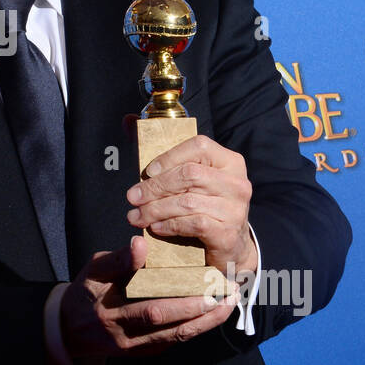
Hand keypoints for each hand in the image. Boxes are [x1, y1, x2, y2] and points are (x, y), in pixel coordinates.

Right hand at [59, 236, 236, 358]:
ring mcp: (131, 344)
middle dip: (195, 303)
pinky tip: (214, 315)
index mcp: (106, 302)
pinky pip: (172, 340)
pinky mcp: (141, 352)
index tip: (190, 265)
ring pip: (173, 333)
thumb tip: (141, 243)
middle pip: (159, 315)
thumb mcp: (94, 270)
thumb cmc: (87, 293)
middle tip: (223, 289)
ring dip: (204, 320)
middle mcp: (118, 327)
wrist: (71, 331)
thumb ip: (118, 259)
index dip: (159, 276)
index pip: (132, 285)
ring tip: (228, 303)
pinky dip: (195, 328)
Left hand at [125, 134, 256, 278]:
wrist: (230, 245)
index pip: (200, 146)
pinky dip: (169, 225)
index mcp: (229, 161)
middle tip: (132, 198)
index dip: (170, 156)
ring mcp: (235, 208)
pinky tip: (156, 227)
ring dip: (155, 209)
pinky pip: (193, 224)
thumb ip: (160, 151)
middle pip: (189, 175)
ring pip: (187, 202)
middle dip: (154, 187)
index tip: (148, 171)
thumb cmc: (204, 205)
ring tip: (137, 216)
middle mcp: (237, 182)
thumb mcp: (190, 178)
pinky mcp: (228, 232)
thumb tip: (127, 119)